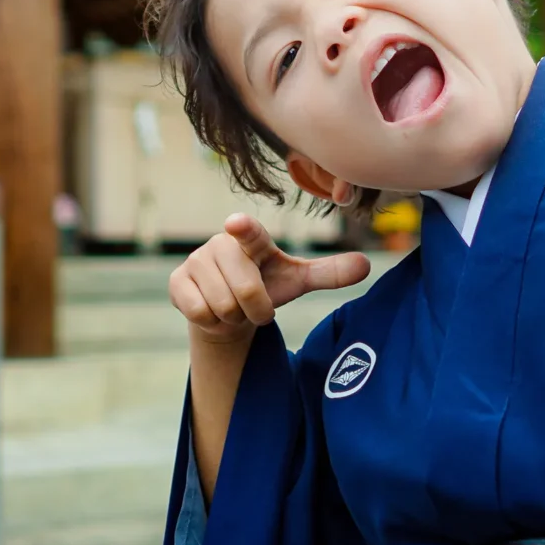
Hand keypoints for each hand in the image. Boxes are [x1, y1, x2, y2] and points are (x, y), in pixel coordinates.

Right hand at [168, 213, 371, 346]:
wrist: (229, 309)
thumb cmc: (266, 287)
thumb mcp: (297, 281)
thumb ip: (328, 273)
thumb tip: (367, 265)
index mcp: (253, 240)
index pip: (250, 233)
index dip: (245, 229)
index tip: (236, 223)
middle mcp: (221, 244)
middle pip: (244, 290)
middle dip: (255, 309)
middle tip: (255, 306)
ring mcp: (195, 261)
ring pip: (222, 305)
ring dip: (234, 317)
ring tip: (234, 307)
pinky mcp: (177, 282)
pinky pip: (198, 311)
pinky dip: (212, 321)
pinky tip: (213, 310)